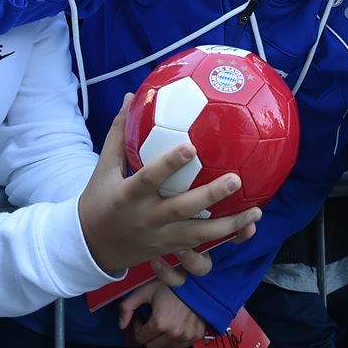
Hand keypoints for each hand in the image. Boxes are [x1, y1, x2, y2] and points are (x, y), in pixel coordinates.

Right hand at [78, 94, 260, 273]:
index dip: (169, 164)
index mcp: (128, 196)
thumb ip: (119, 134)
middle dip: (210, 196)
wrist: (91, 248)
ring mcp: (160, 239)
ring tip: (255, 210)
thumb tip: (131, 96)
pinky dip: (224, 240)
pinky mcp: (170, 251)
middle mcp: (146, 219)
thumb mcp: (103, 168)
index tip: (191, 146)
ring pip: (198, 235)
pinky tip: (247, 228)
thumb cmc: (99, 200)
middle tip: (236, 179)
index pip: (149, 178)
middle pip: (182, 209)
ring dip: (229, 225)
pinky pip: (200, 249)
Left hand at [119, 281, 206, 347]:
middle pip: (151, 346)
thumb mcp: (145, 290)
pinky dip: (176, 338)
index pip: (140, 338)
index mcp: (159, 323)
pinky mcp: (197, 336)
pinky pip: (180, 345)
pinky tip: (178, 323)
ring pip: (166, 346)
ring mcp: (186, 336)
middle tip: (153, 319)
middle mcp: (173, 334)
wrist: (199, 282)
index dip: (138, 327)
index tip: (142, 316)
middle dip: (149, 334)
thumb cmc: (172, 285)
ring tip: (166, 320)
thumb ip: (127, 307)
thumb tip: (121, 325)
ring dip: (163, 337)